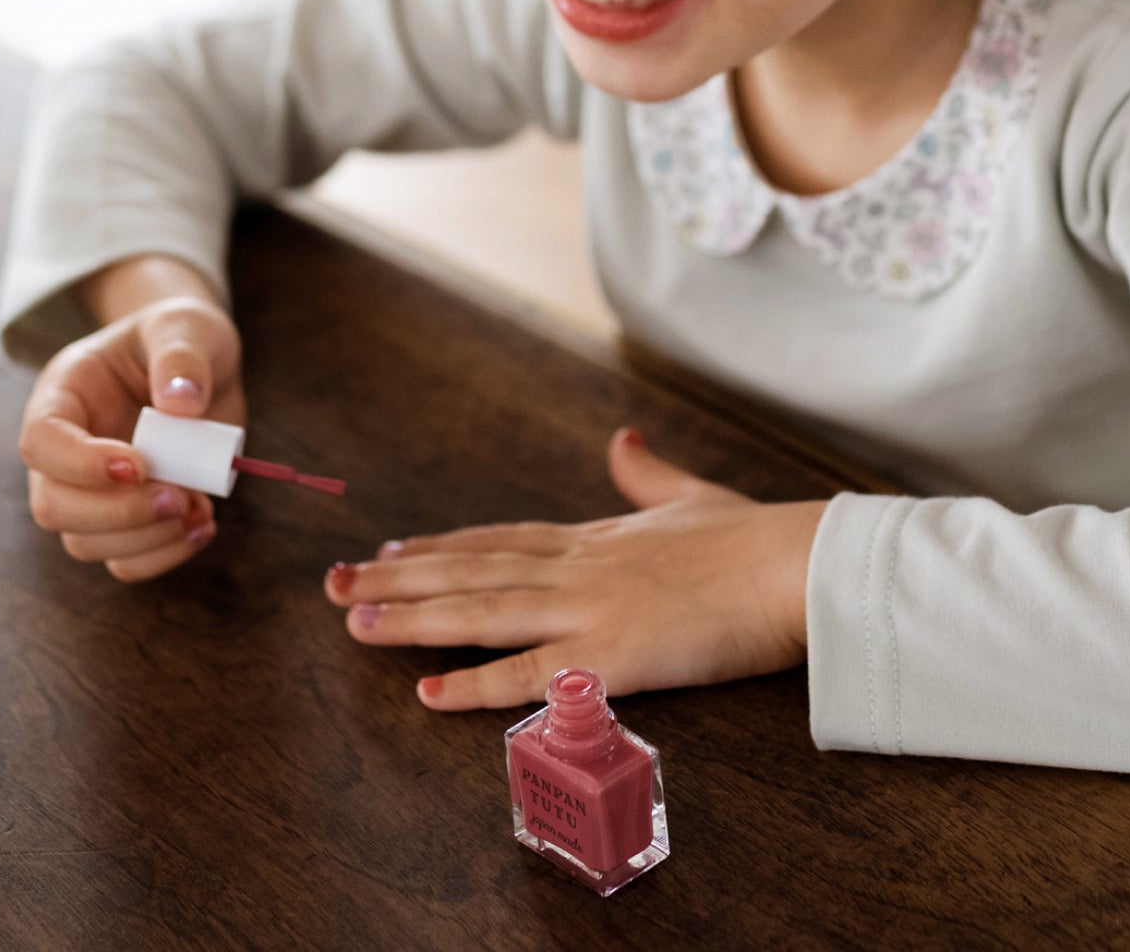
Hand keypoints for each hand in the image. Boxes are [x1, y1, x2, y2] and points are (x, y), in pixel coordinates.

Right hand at [18, 297, 247, 580]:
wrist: (202, 364)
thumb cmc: (182, 337)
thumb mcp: (187, 326)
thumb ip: (182, 355)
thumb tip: (181, 405)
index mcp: (64, 394)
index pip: (41, 441)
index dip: (80, 463)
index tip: (138, 464)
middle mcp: (66, 450)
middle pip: (52, 505)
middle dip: (115, 512)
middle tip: (178, 496)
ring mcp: (92, 490)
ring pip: (85, 542)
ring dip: (144, 538)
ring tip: (199, 509)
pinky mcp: (128, 517)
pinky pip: (125, 559)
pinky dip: (164, 554)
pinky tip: (204, 524)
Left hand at [324, 427, 827, 709]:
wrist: (794, 562)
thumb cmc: (752, 537)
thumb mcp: (690, 494)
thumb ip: (646, 473)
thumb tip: (622, 438)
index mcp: (593, 537)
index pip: (496, 540)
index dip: (438, 549)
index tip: (388, 549)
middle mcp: (575, 568)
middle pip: (469, 571)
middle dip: (398, 578)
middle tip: (335, 580)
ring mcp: (587, 610)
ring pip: (480, 612)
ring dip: (411, 618)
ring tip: (352, 618)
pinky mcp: (610, 655)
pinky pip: (529, 676)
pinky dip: (475, 683)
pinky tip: (427, 691)